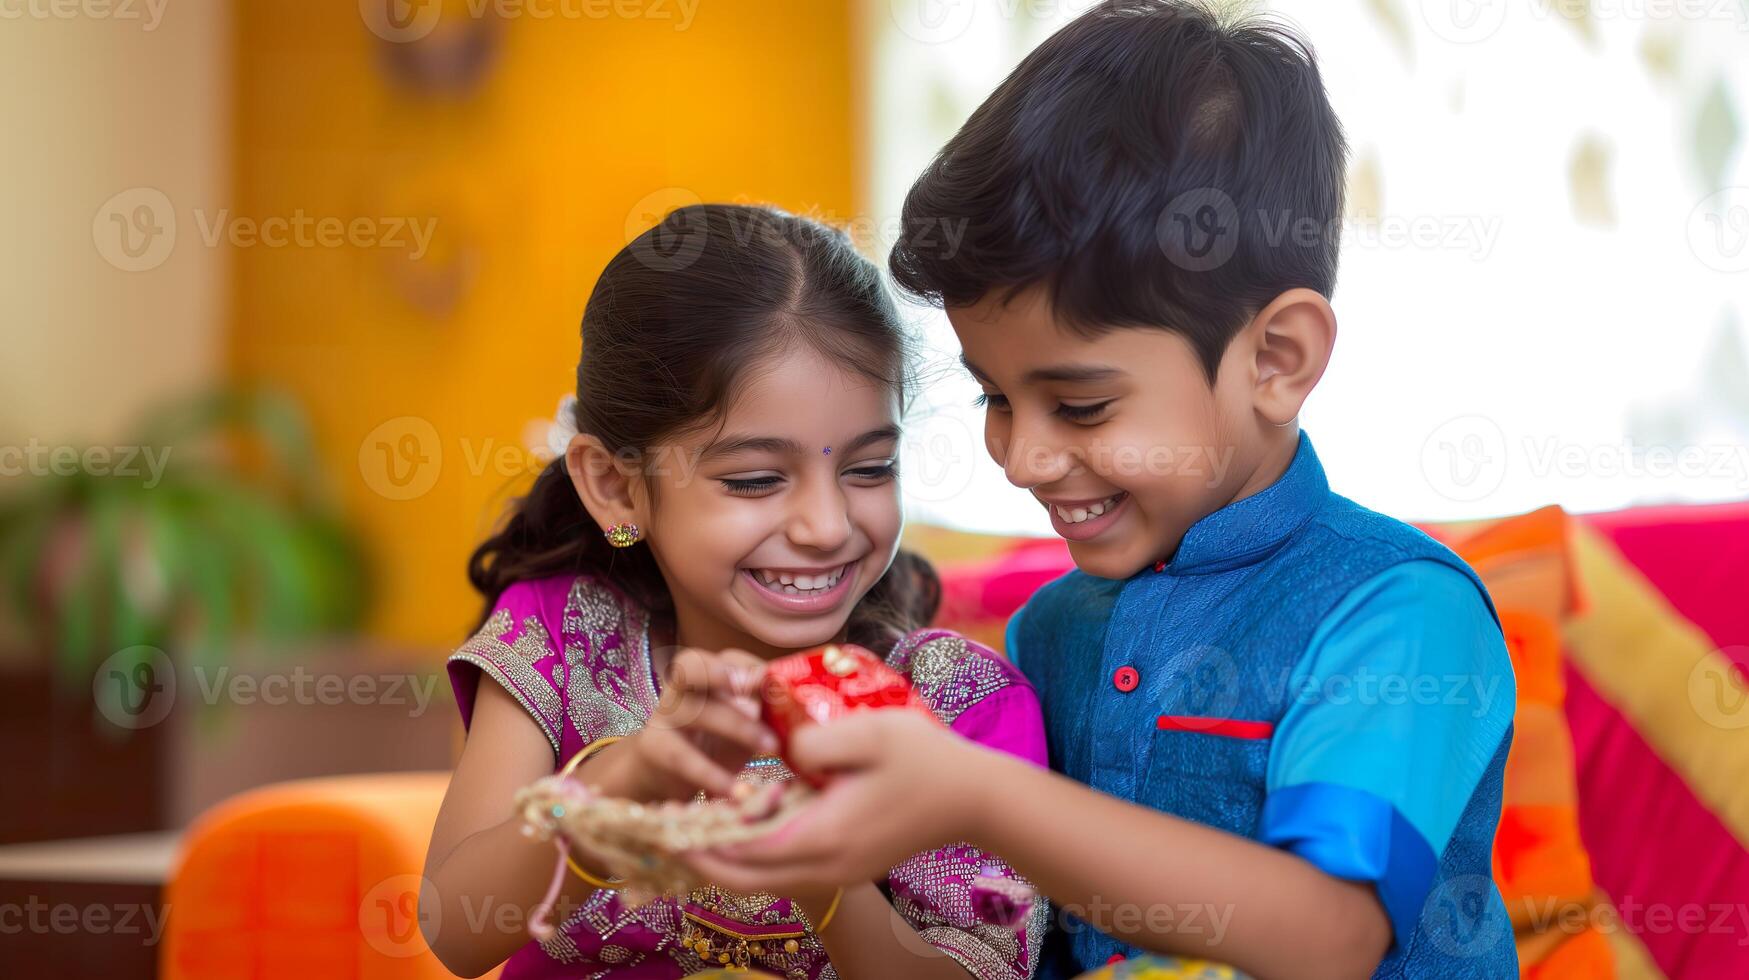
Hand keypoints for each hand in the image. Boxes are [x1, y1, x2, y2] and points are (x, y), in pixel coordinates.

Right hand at [593, 647, 777, 801]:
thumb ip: (760, 709)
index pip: (726, 657)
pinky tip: (740, 791)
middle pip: (693, 667)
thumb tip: (799, 708)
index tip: (776, 681)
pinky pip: (685, 759)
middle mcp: (680, 689)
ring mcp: (665, 716)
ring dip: (739, 727)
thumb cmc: (712, 742)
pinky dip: (714, 776)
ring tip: (772, 747)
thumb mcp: (738, 722)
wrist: (663, 775)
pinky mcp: (655, 749)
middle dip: (724, 673)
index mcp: (704, 676)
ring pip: (697, 712)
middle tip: (760, 684)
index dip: (751, 665)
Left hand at [680, 708, 987, 893]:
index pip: (742, 852)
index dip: (698, 839)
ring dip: (727, 859)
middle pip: (746, 880)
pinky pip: (788, 871)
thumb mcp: (870, 732)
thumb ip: (816, 740)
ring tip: (697, 826)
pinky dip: (756, 856)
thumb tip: (783, 750)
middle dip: (701, 858)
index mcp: (823, 836)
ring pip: (765, 881)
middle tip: (666, 833)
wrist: (975, 799)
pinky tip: (746, 824)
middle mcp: (826, 865)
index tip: (663, 823)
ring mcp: (839, 871)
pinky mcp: (849, 866)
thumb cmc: (926, 760)